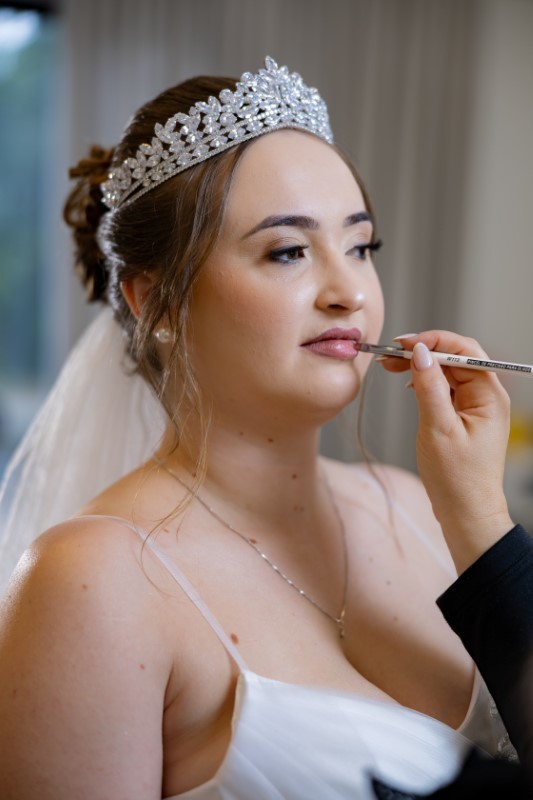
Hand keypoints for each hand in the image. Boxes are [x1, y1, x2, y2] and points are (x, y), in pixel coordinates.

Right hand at [380, 331, 513, 571]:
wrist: (465, 513)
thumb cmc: (457, 479)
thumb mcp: (437, 428)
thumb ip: (429, 387)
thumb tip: (420, 352)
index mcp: (489, 396)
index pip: (463, 350)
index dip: (432, 341)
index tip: (403, 344)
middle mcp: (487, 397)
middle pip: (454, 358)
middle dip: (423, 351)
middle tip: (390, 355)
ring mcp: (476, 406)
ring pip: (447, 372)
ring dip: (421, 366)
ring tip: (391, 366)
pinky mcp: (464, 416)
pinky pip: (445, 388)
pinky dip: (425, 382)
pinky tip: (409, 385)